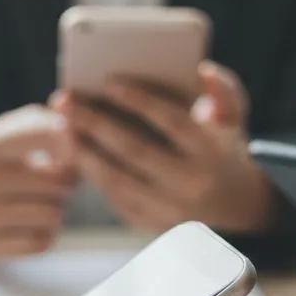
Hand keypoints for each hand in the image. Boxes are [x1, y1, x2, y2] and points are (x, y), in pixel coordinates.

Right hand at [0, 105, 76, 260]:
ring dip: (56, 210)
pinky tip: (29, 225)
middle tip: (52, 184)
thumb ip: (43, 124)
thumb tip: (69, 124)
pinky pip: (42, 242)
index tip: (70, 152)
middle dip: (64, 183)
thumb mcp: (8, 134)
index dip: (67, 144)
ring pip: (51, 214)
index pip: (40, 134)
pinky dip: (45, 234)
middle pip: (55, 181)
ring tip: (39, 203)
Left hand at [52, 61, 275, 233]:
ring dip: (84, 152)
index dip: (140, 101)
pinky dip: (92, 175)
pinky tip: (74, 152)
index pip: (172, 121)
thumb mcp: (234, 120)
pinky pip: (114, 199)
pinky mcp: (151, 227)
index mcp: (211, 151)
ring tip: (61, 127)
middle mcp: (190, 183)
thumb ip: (224, 90)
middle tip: (64, 100)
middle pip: (135, 150)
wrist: (235, 211)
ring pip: (118, 179)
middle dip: (95, 123)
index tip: (108, 81)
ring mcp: (169, 210)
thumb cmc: (222, 149)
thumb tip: (201, 69)